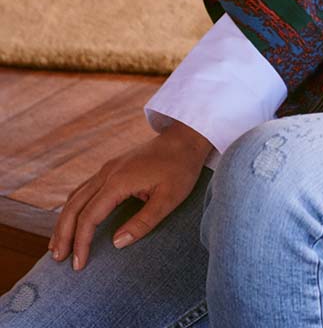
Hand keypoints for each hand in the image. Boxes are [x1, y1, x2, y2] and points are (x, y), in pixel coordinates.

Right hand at [48, 121, 212, 271]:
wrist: (186, 137)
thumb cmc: (181, 167)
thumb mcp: (170, 198)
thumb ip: (144, 222)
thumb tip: (116, 243)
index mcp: (118, 181)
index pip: (89, 217)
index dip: (81, 243)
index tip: (79, 265)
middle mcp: (107, 173)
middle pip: (73, 207)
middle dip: (63, 235)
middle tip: (57, 260)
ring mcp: (108, 168)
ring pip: (75, 197)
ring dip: (63, 222)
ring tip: (58, 245)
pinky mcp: (112, 167)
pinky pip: (84, 189)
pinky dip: (73, 207)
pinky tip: (73, 219)